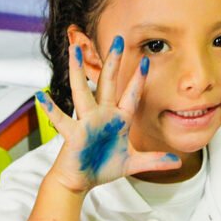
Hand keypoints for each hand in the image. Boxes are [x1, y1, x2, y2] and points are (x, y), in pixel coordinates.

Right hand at [36, 40, 180, 192]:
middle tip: (119, 39)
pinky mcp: (73, 134)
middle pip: (108, 82)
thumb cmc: (103, 167)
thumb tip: (177, 162)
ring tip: (74, 49)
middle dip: (113, 61)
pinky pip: (61, 119)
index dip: (138, 79)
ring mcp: (87, 121)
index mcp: (118, 118)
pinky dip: (51, 108)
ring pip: (82, 91)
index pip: (131, 95)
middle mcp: (102, 114)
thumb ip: (154, 161)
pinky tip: (42, 95)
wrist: (81, 180)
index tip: (146, 61)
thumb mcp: (132, 163)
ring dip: (78, 70)